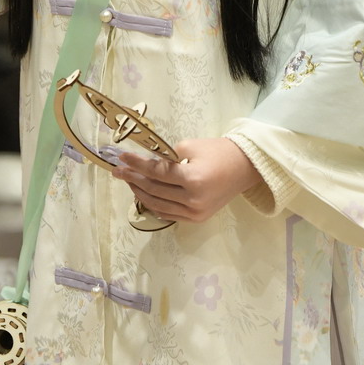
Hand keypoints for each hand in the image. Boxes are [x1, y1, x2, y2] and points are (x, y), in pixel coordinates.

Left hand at [113, 136, 263, 223]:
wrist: (245, 168)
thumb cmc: (219, 151)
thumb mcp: (191, 145)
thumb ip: (167, 155)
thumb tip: (145, 161)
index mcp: (193, 178)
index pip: (156, 172)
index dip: (136, 164)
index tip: (122, 158)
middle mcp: (193, 199)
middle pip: (154, 190)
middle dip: (133, 179)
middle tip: (118, 170)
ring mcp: (195, 213)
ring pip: (158, 205)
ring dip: (140, 193)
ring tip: (128, 180)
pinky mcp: (197, 219)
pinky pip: (169, 214)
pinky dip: (154, 205)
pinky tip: (144, 194)